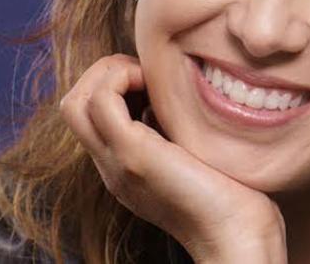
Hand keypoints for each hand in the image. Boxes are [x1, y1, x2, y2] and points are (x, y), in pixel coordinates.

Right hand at [60, 53, 287, 262]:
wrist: (237, 237)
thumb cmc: (228, 194)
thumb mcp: (187, 155)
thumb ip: (169, 132)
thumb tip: (166, 98)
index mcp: (122, 163)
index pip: (87, 113)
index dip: (112, 83)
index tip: (150, 80)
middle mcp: (110, 164)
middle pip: (72, 105)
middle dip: (103, 73)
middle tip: (143, 74)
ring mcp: (116, 161)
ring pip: (75, 102)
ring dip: (109, 73)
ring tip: (146, 79)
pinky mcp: (133, 155)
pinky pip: (101, 101)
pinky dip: (120, 77)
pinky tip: (154, 85)